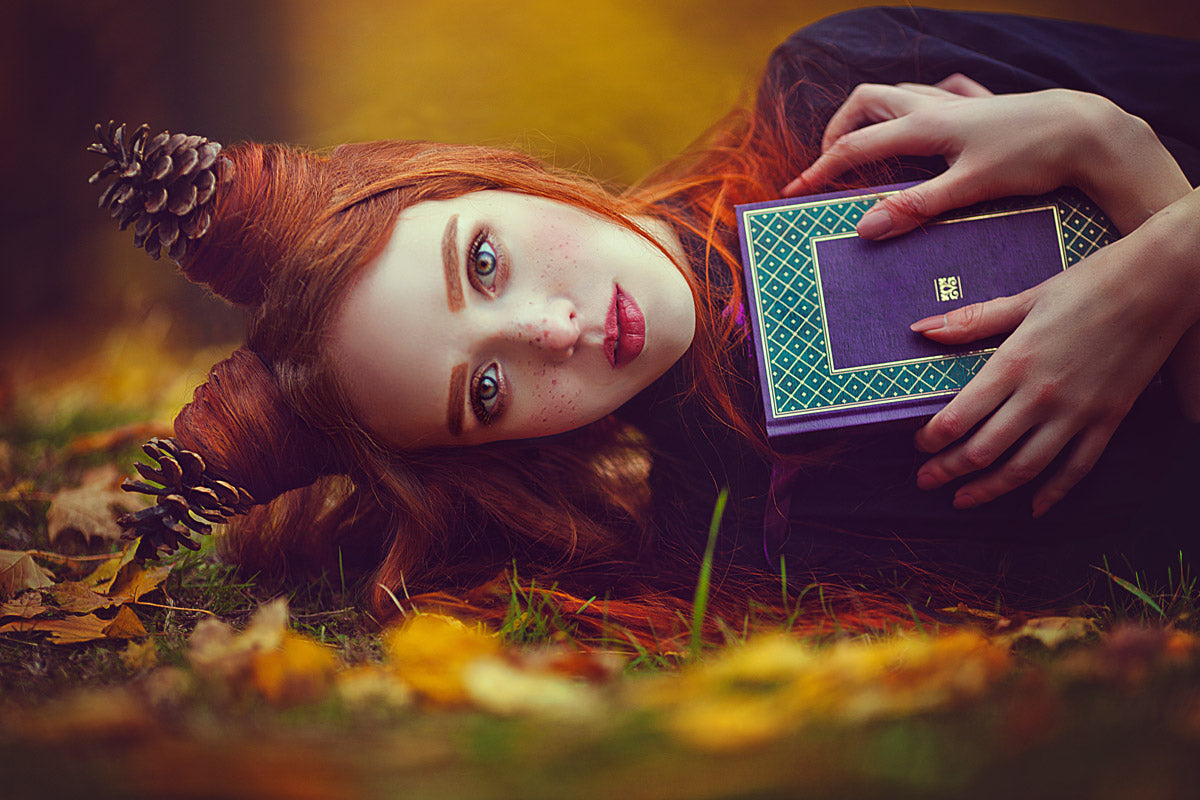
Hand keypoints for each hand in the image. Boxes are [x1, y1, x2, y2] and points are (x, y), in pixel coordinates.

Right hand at [788, 78, 1188, 235]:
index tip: (794, 192)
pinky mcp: (976, 108)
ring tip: (862, 150)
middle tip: (830, 165)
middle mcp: (932, 107)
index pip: (854, 146)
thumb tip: (863, 227)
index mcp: (923, 126)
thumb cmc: (1030, 157)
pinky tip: (920, 127)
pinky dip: (913, 109)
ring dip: (870, 117)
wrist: (1085, 129)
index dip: (819, 170)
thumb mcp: (967, 189)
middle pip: (865, 102)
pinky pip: (932, 98)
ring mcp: (954, 104)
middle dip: (838, 131)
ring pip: (895, 95)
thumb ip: (913, 207)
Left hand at [909, 198, 1199, 515]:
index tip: (918, 447)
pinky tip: (1033, 508)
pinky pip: (1077, 468)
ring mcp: (1078, 413)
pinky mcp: (1109, 420)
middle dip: (948, 470)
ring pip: (1025, 468)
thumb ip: (973, 321)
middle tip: (924, 481)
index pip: (959, 417)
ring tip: (962, 500)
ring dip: (989, 489)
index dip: (932, 439)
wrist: (1162, 282)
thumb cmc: (1090, 284)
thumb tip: (922, 329)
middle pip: (984, 450)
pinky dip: (1053, 493)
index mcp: (1014, 363)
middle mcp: (1042, 396)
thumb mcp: (1026, 298)